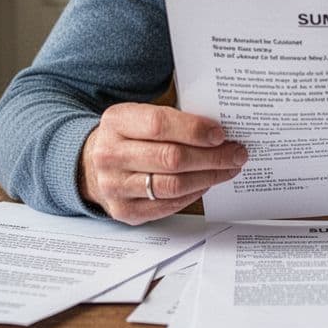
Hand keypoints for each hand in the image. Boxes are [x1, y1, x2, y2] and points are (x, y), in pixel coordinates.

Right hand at [79, 102, 246, 224]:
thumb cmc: (128, 137)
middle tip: (236, 153)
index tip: (220, 134)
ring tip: (228, 168)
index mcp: (116, 122)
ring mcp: (115, 186)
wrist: (90, 165)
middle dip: (211, 157)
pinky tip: (206, 183)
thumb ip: (173, 121)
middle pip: (171, 158)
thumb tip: (219, 133)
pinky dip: (193, 194)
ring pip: (172, 185)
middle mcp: (110, 155)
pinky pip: (167, 205)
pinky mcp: (124, 211)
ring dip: (208, 177)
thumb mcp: (139, 116)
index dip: (194, 130)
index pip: (159, 124)